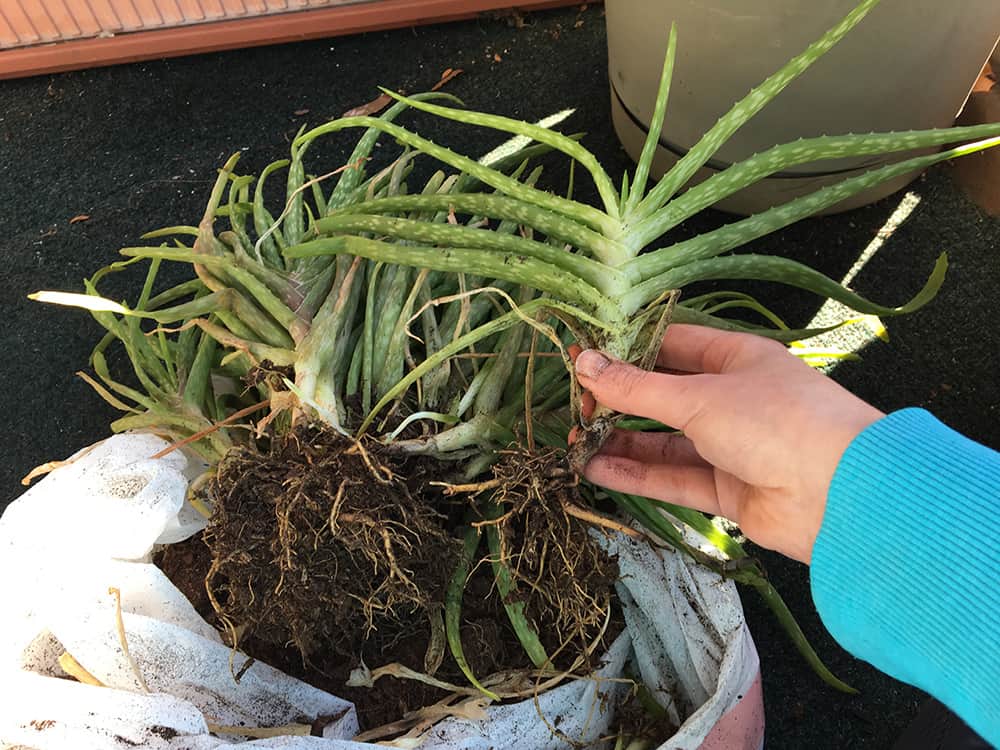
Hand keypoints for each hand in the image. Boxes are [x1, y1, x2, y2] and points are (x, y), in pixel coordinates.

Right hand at [573, 324, 883, 562]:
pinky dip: (637, 475)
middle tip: (576, 408)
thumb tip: (583, 362)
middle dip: (619, 402)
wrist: (842, 496)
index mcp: (735, 359)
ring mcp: (731, 446)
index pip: (670, 346)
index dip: (626, 352)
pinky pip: (674, 478)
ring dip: (622, 441)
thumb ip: (637, 388)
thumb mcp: (699, 397)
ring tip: (576, 442)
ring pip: (665, 442)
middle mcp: (733, 399)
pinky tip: (597, 470)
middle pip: (664, 396)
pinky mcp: (729, 490)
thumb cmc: (776, 422)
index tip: (581, 360)